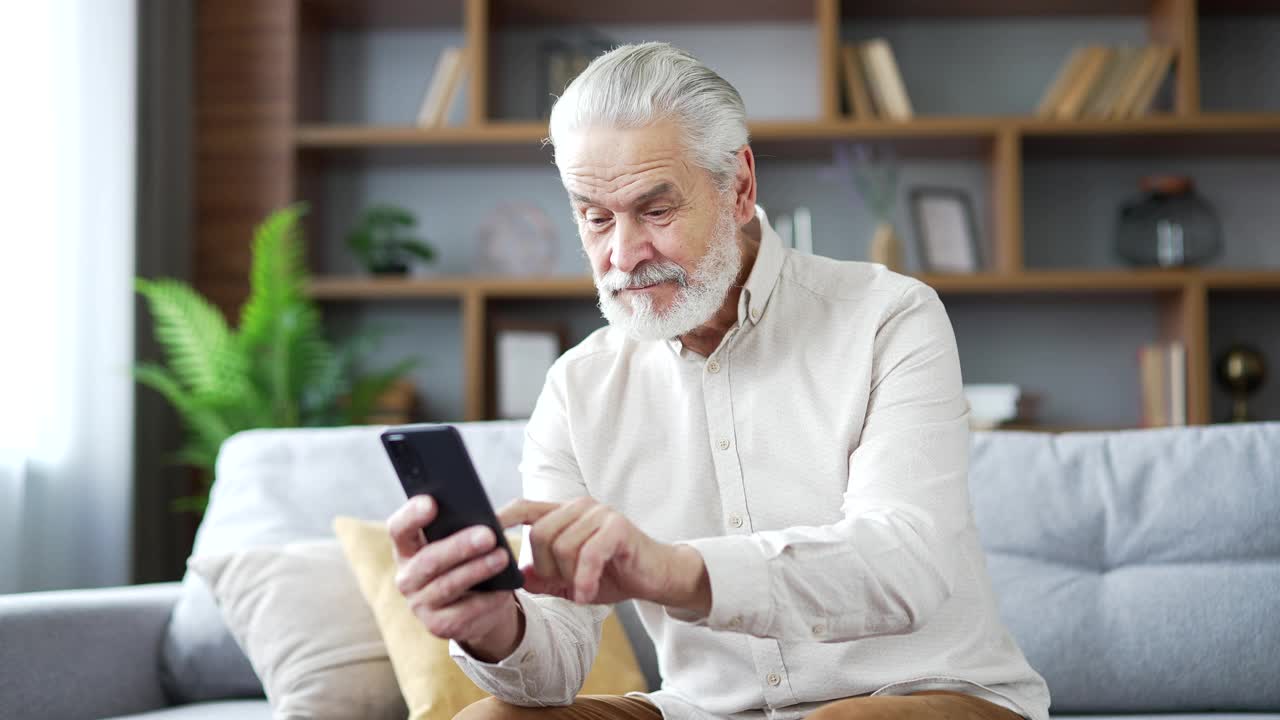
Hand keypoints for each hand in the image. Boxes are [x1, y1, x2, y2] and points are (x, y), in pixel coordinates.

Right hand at [387, 495, 522, 660]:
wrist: (478, 606)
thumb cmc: (466, 562)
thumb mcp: (459, 543)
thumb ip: (459, 528)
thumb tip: (480, 518)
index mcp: (407, 549)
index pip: (399, 529)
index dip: (412, 516)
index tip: (432, 503)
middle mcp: (407, 577)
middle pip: (429, 560)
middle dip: (459, 546)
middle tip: (488, 534)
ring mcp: (420, 604)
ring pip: (448, 585)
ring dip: (477, 570)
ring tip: (502, 557)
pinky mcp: (438, 626)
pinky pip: (464, 612)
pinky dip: (486, 599)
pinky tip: (503, 589)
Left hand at [498, 497, 709, 613]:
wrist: (656, 577)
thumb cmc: (613, 574)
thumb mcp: (571, 581)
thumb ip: (543, 577)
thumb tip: (516, 576)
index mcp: (565, 514)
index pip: (526, 507)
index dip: (503, 516)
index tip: (482, 529)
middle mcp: (580, 507)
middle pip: (539, 535)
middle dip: (546, 568)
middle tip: (564, 584)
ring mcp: (600, 514)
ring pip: (562, 547)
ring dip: (569, 577)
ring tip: (583, 589)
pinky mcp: (617, 528)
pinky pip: (588, 555)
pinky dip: (584, 580)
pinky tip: (588, 595)